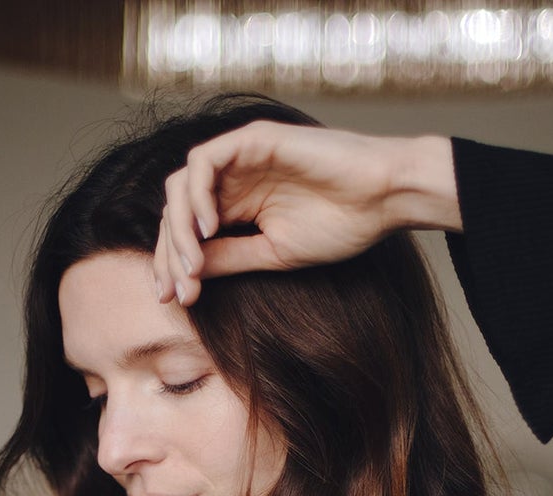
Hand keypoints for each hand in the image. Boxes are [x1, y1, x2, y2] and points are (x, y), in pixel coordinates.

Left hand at [154, 120, 423, 307]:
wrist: (382, 198)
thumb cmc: (340, 225)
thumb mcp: (272, 253)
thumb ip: (229, 258)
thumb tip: (187, 275)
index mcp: (237, 205)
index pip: (186, 230)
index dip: (173, 263)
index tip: (175, 299)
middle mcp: (232, 179)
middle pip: (176, 208)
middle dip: (169, 252)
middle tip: (177, 289)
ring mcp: (240, 156)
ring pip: (182, 184)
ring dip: (179, 226)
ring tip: (193, 262)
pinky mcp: (253, 138)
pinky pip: (204, 161)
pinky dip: (197, 194)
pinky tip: (208, 228)